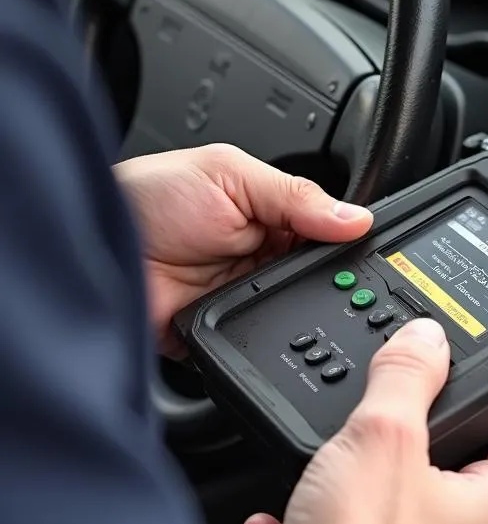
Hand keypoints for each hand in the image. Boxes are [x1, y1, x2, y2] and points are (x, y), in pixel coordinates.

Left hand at [114, 144, 372, 354]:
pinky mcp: (226, 336)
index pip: (329, 233)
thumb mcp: (229, 175)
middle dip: (324, 280)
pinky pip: (261, 347)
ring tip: (277, 294)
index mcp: (274, 216)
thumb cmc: (147, 198)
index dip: (345, 242)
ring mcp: (247, 299)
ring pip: (297, 315)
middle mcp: (265, 259)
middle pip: (319, 278)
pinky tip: (261, 327)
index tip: (360, 250)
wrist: (90, 248)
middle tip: (322, 274)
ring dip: (294, 310)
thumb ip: (295, 196)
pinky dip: (266, 343)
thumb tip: (356, 218)